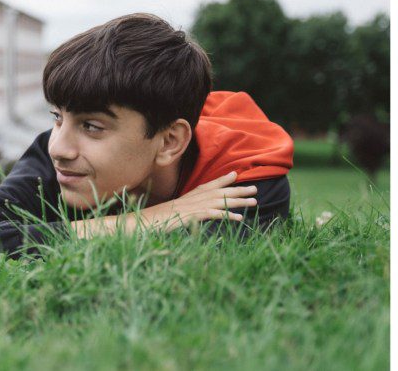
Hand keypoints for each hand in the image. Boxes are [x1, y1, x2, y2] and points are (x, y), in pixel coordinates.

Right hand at [138, 172, 256, 230]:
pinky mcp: (191, 216)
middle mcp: (191, 199)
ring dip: (237, 201)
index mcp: (186, 197)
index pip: (207, 185)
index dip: (221, 180)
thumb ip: (180, 211)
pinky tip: (238, 218)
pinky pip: (212, 214)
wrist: (142, 222)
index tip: (234, 175)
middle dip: (237, 190)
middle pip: (218, 192)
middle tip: (254, 189)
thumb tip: (187, 213)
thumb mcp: (169, 214)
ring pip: (219, 201)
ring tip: (253, 202)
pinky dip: (226, 215)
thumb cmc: (152, 220)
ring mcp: (191, 207)